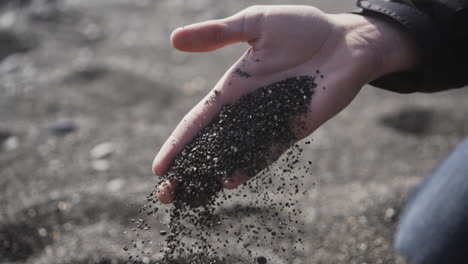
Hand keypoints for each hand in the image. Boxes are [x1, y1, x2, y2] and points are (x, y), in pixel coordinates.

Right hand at [153, 5, 418, 202]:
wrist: (346, 41)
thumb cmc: (303, 28)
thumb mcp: (255, 24)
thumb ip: (218, 34)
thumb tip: (173, 39)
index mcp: (232, 88)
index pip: (197, 121)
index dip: (177, 144)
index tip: (159, 167)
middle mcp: (246, 110)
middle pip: (210, 146)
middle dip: (187, 170)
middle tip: (165, 195)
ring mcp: (268, 123)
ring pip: (234, 155)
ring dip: (212, 176)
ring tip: (190, 198)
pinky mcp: (292, 129)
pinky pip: (267, 153)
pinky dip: (248, 167)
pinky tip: (229, 181)